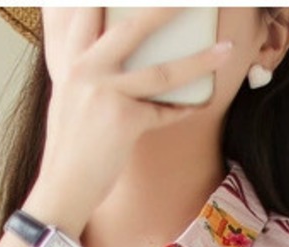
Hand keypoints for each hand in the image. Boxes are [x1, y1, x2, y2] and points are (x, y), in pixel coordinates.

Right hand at [30, 7, 235, 229]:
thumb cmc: (69, 144)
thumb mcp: (66, 95)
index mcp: (72, 59)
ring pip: (162, 72)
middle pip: (133, 27)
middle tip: (192, 0)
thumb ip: (84, 67)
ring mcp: (105, 95)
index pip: (87, 10)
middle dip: (166, 8)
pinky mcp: (123, 122)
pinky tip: (199, 104)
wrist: (62, 186)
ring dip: (199, 62)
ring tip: (226, 51)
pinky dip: (183, 110)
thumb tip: (103, 48)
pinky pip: (164, 113)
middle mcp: (87, 70)